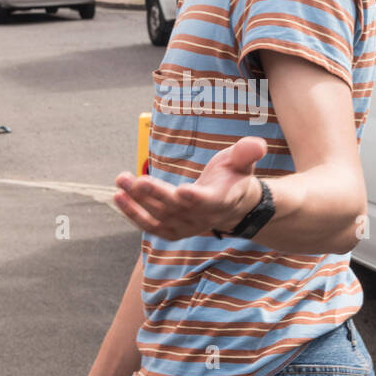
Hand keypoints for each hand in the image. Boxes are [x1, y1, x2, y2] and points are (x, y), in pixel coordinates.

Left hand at [113, 135, 266, 239]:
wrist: (233, 206)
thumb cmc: (234, 177)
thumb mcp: (242, 161)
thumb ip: (246, 153)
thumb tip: (257, 144)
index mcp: (221, 201)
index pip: (208, 202)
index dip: (196, 198)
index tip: (182, 191)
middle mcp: (202, 218)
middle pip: (177, 208)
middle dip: (156, 195)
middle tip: (137, 181)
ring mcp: (186, 227)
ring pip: (159, 217)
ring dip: (138, 202)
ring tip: (122, 182)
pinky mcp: (172, 230)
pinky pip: (151, 226)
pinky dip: (134, 215)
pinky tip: (119, 198)